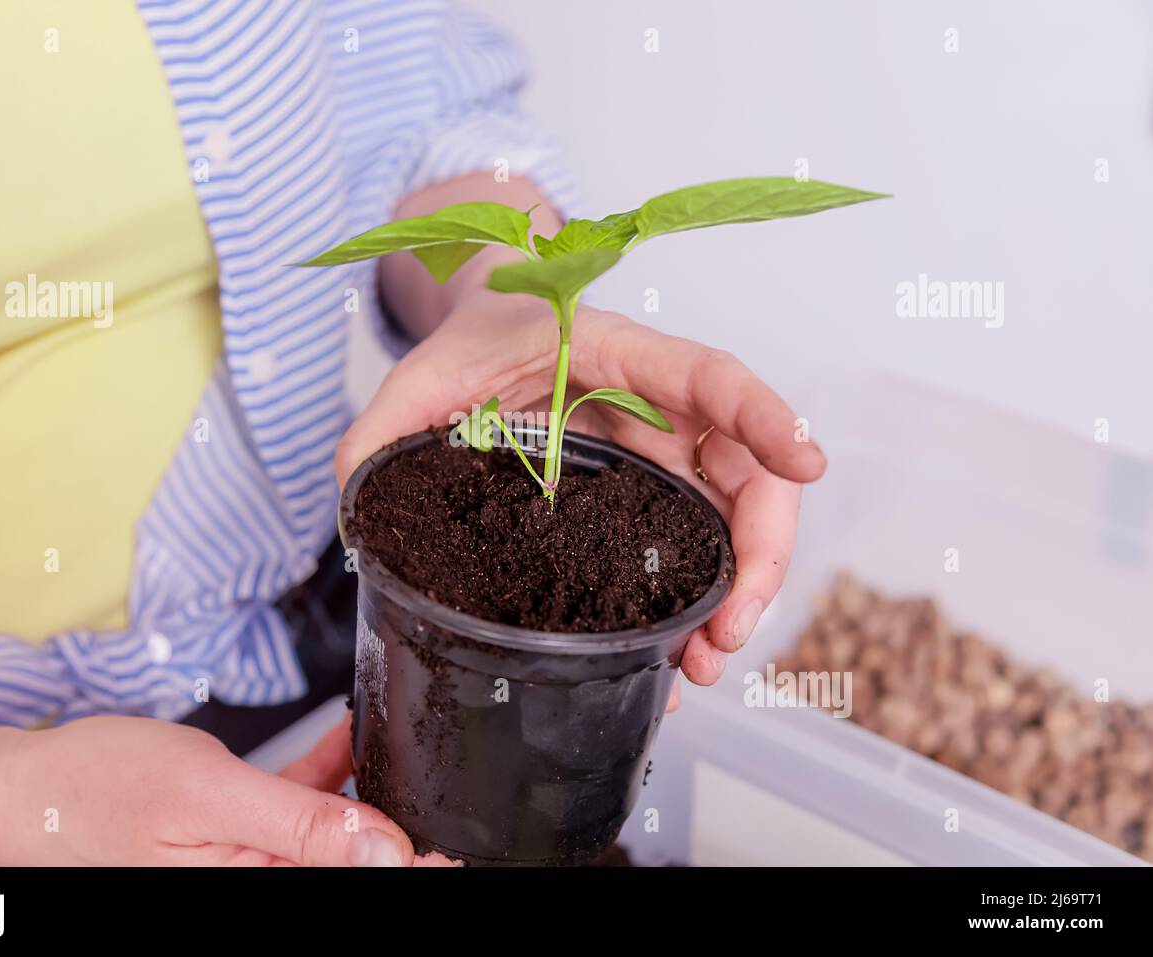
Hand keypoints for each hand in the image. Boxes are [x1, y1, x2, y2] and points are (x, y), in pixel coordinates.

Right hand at [0, 713, 453, 865]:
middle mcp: (258, 881)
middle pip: (352, 864)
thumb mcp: (211, 797)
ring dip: (364, 793)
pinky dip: (325, 776)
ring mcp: (249, 860)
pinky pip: (299, 810)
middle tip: (440, 783)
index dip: (416, 867)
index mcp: (256, 888)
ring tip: (396, 744)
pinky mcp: (236, 833)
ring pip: (333, 836)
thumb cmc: (98, 793)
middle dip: (397, 832)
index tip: (458, 846)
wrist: (23, 789)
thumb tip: (387, 854)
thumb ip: (301, 826)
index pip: (361, 885)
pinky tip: (345, 737)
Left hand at [338, 290, 826, 688]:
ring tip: (701, 664)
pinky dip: (691, 603)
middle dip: (756, 557)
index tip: (807, 463)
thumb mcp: (420, 376)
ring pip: (727, 525)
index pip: (710, 377)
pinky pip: (687, 548)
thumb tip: (352, 499)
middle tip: (726, 635)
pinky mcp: (642, 500)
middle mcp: (657, 410)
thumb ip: (383, 428)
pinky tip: (670, 655)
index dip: (765, 416)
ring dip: (732, 596)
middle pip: (744, 475)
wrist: (485, 336)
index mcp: (619, 356)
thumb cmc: (470, 341)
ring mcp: (657, 458)